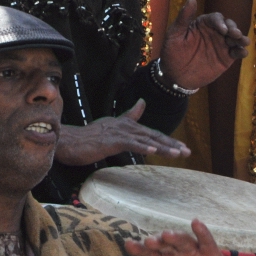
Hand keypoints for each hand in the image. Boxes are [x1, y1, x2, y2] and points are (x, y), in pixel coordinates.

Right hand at [54, 99, 189, 165]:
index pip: (151, 133)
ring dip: (164, 147)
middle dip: (172, 144)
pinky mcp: (111, 140)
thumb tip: (141, 102)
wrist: (68, 141)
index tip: (182, 147)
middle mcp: (126, 126)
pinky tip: (154, 150)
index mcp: (126, 125)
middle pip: (153, 135)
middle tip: (187, 151)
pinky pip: (131, 144)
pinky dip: (143, 146)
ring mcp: (119, 133)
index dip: (167, 140)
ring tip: (178, 153)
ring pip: (146, 140)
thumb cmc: (87, 138)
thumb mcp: (111, 126)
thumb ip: (128, 116)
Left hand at [123, 220, 255, 255]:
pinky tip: (196, 223)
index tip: (128, 245)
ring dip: (175, 237)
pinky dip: (202, 232)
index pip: (148, 253)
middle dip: (156, 243)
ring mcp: (192, 251)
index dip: (139, 248)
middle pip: (164, 244)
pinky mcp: (209, 252)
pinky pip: (205, 240)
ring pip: (182, 241)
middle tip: (148, 242)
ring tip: (166, 235)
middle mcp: (175, 252)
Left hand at [158, 0, 250, 90]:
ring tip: (243, 41)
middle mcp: (215, 32)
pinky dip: (241, 51)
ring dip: (241, 38)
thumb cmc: (172, 53)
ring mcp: (221, 45)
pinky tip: (243, 52)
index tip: (222, 29)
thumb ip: (183, 18)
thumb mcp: (174, 34)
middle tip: (235, 34)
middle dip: (234, 29)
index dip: (220, 22)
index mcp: (203, 24)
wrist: (175, 76)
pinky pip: (236, 52)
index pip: (215, 18)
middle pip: (229, 26)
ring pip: (235, 38)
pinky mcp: (226, 58)